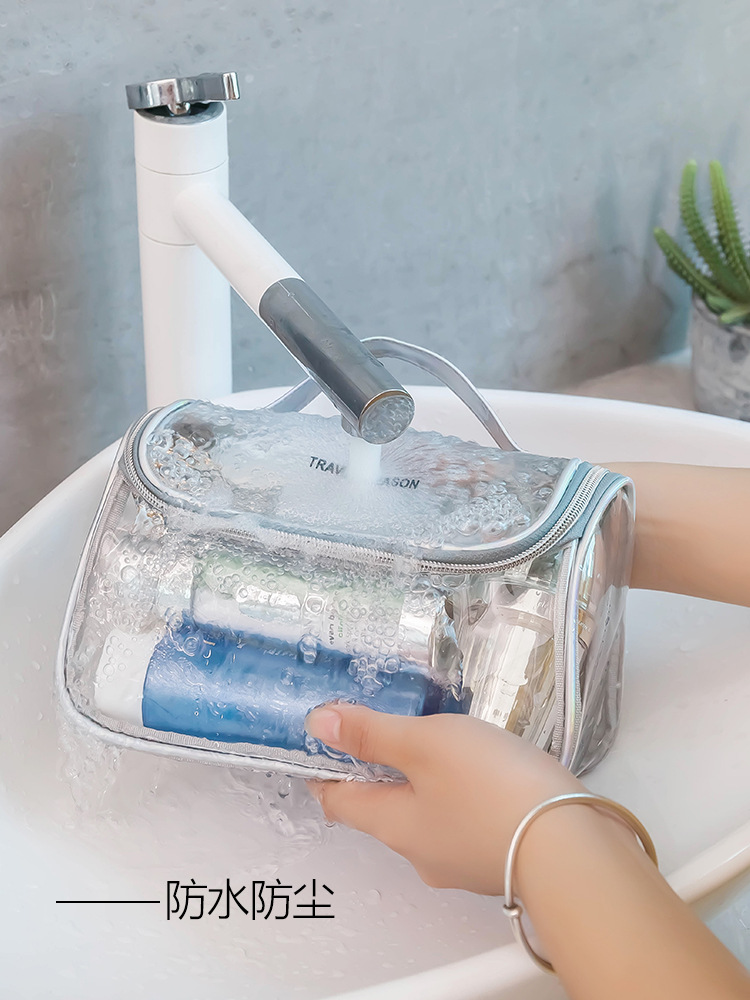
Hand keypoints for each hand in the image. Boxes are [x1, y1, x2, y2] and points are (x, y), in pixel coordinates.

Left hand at [304, 704, 582, 894]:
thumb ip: (372, 734)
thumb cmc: (491, 788)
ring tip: (441, 741)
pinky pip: (464, 821)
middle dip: (378, 771)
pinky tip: (483, 770)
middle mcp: (419, 853)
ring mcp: (461, 860)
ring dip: (424, 782)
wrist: (572, 846)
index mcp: (391, 825)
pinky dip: (461, 795)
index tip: (323, 740)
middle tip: (385, 727)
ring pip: (425, 815)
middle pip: (381, 809)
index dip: (324, 768)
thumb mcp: (424, 744)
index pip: (337, 799)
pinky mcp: (497, 856)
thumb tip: (316, 724)